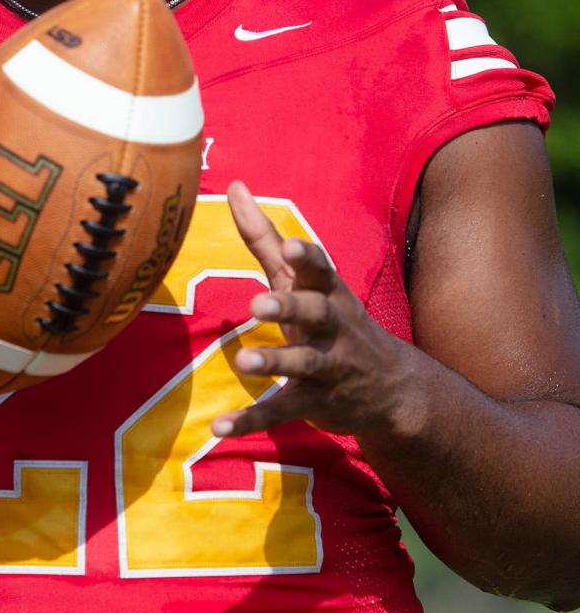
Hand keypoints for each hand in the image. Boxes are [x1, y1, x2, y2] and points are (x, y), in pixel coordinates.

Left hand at [211, 181, 417, 439]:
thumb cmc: (330, 319)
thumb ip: (264, 237)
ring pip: (303, 364)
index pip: (320, 270)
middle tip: (259, 304)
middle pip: (315, 313)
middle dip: (290, 307)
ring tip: (244, 362)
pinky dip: (252, 420)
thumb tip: (234, 185)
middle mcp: (332, 328)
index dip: (306, 258)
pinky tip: (220, 427)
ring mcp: (327, 367)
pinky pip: (282, 412)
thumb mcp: (303, 280)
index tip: (289, 246)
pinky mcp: (315, 403)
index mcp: (328, 292)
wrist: (392, 389)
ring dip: (275, 362)